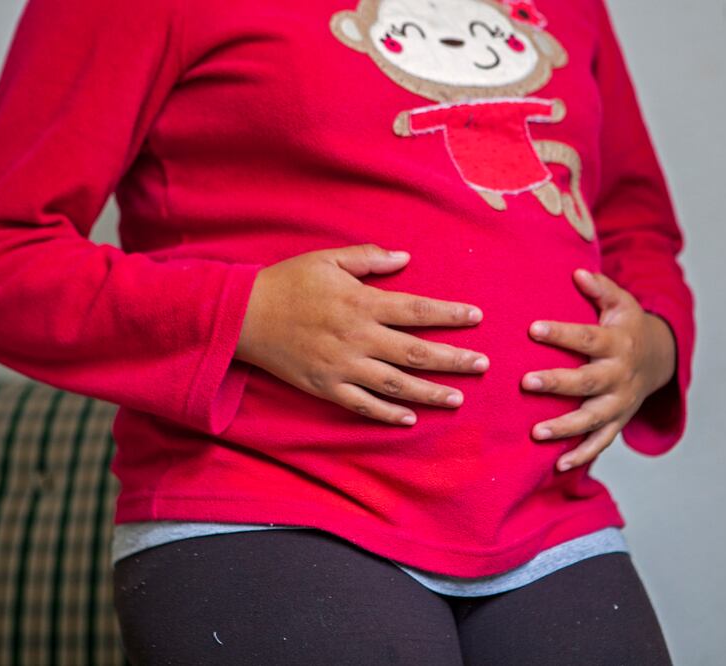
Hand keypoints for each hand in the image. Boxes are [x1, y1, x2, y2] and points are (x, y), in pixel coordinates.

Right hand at [235, 243, 489, 424]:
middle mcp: (357, 338)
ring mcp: (342, 367)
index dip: (450, 314)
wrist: (242, 316)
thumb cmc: (288, 282)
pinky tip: (410, 419)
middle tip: (484, 364)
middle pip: (416, 351)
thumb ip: (369, 258)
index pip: (417, 309)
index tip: (477, 317)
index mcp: (361, 303)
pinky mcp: (325, 387)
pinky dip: (387, 414)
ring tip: (459, 398)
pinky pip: (362, 405)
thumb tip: (405, 258)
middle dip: (454, 359)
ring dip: (430, 392)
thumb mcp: (327, 258)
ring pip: (396, 384)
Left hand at [522, 268, 675, 470]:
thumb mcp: (621, 303)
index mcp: (618, 343)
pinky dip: (582, 455)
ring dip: (565, 427)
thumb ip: (600, 289)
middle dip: (558, 383)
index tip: (533, 328)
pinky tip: (558, 464)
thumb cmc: (627, 327)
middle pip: (589, 381)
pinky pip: (601, 443)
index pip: (588, 338)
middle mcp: (620, 375)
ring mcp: (620, 403)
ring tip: (536, 432)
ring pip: (593, 418)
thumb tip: (578, 272)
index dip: (562, 334)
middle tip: (527, 381)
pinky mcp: (617, 422)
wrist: (659, 360)